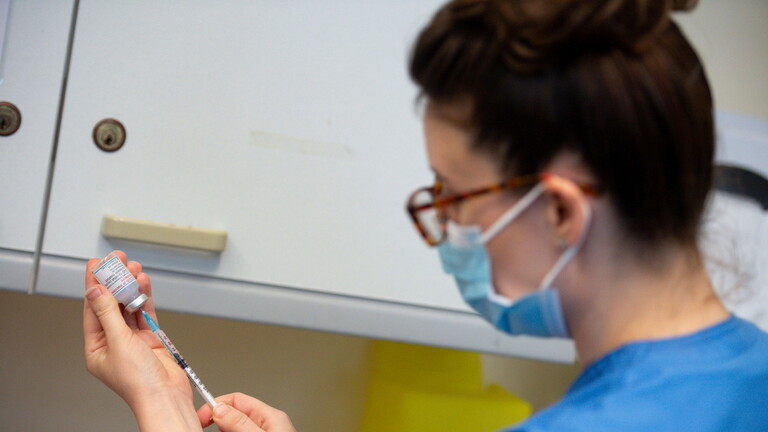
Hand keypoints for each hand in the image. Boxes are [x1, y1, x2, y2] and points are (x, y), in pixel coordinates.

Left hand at [83, 250, 200, 430]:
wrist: (166, 395)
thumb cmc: (139, 382)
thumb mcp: (118, 343)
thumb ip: (108, 314)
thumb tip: (96, 292)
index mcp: (96, 348)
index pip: (92, 309)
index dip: (94, 285)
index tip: (96, 265)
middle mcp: (113, 342)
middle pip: (111, 304)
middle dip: (114, 281)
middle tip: (116, 260)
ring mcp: (133, 340)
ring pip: (129, 305)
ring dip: (130, 286)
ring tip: (132, 267)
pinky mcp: (151, 338)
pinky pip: (145, 312)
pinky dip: (144, 297)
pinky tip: (143, 283)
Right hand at [197, 393, 296, 431]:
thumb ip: (241, 423)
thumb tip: (220, 408)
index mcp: (271, 417)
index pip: (238, 399)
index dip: (217, 404)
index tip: (201, 416)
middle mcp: (267, 425)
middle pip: (233, 415)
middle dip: (217, 420)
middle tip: (202, 427)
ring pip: (232, 428)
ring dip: (221, 429)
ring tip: (211, 429)